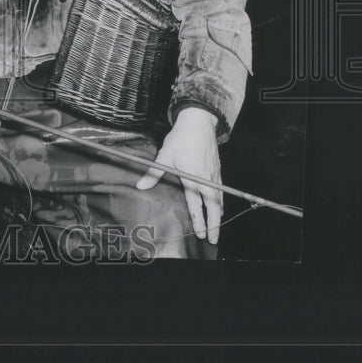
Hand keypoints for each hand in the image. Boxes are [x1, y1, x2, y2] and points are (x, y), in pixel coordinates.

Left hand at [135, 106, 222, 244]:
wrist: (198, 123)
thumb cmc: (180, 139)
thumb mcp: (164, 156)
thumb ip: (154, 173)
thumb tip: (140, 186)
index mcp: (192, 178)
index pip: (197, 204)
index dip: (199, 220)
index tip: (200, 234)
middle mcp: (206, 179)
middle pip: (214, 207)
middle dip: (214, 225)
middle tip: (213, 239)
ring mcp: (214, 175)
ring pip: (220, 200)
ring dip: (219, 215)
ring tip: (216, 228)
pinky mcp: (217, 170)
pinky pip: (221, 191)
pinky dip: (221, 202)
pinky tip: (219, 207)